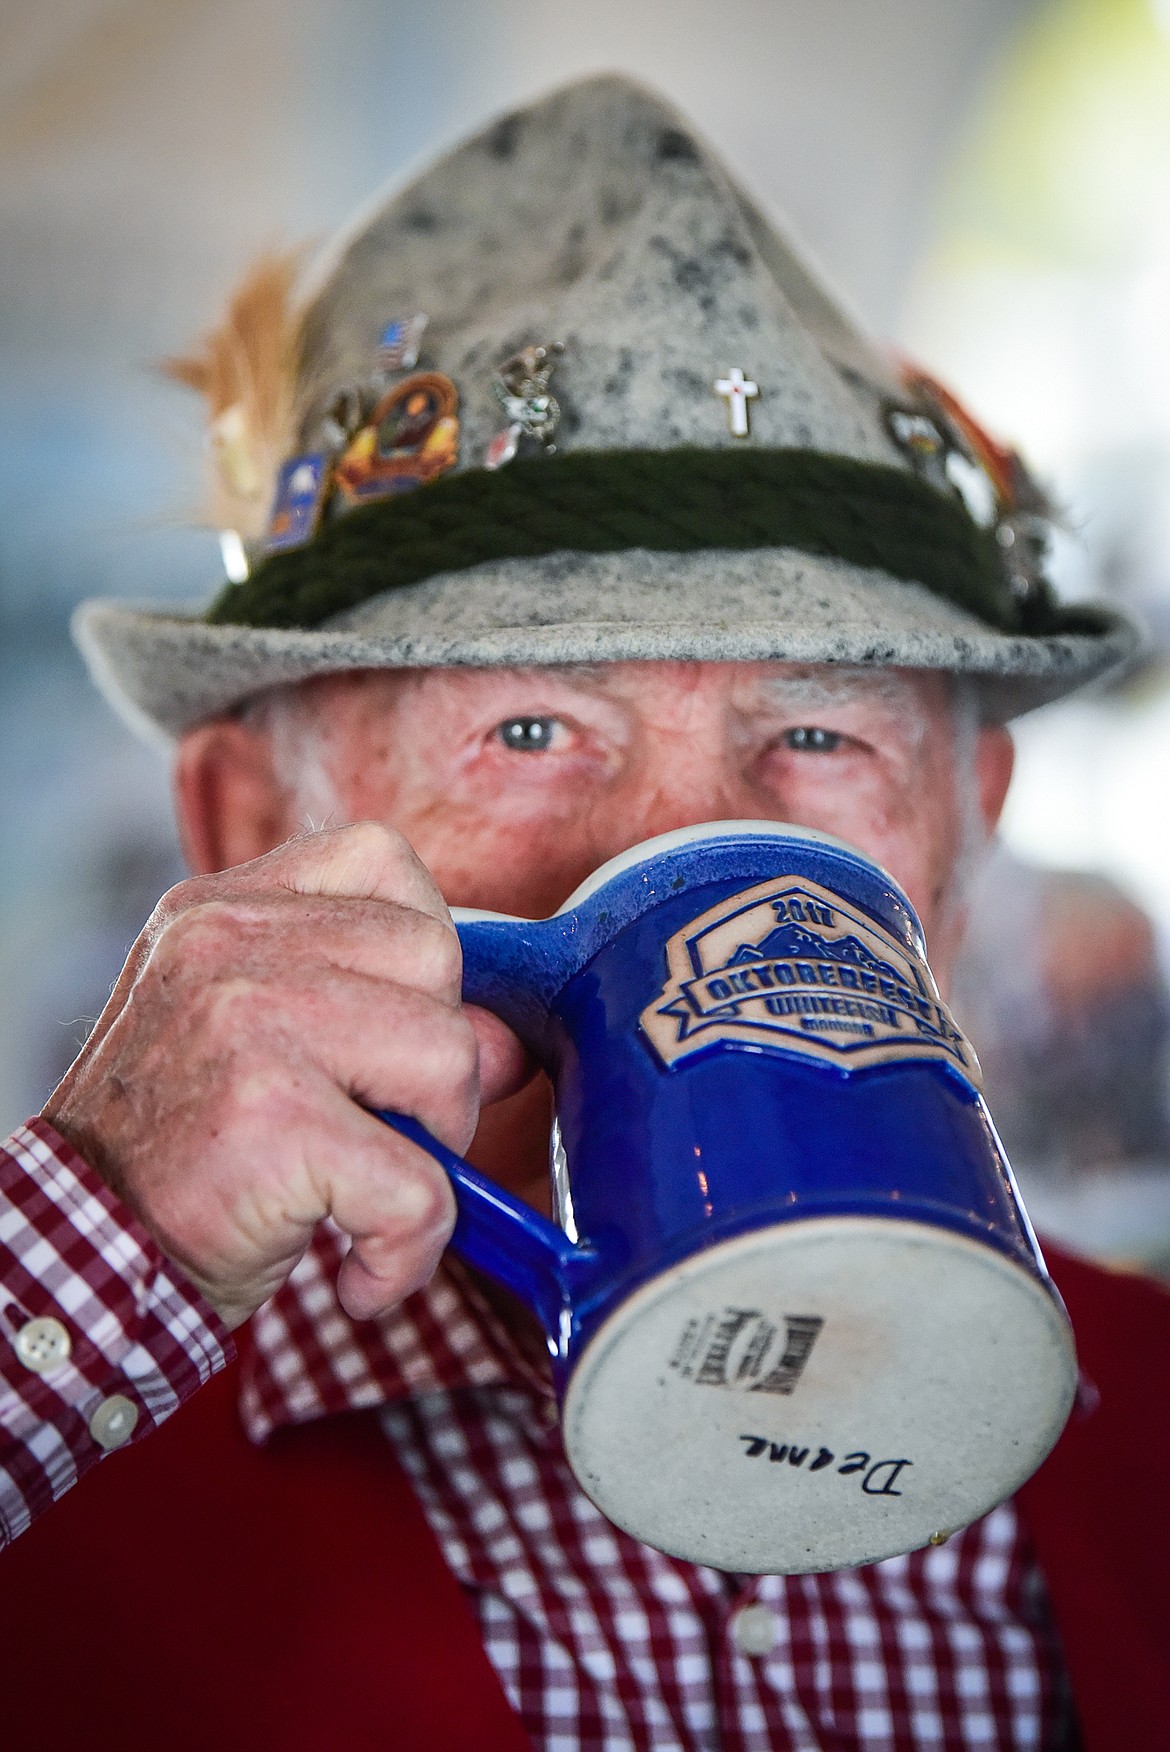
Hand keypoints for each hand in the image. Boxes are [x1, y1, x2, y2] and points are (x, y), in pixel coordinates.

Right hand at [43, 823, 532, 1328]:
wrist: (79, 1263)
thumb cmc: (177, 1154)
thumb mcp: (261, 1046)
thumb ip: (381, 1013)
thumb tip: (512, 1041)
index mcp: (220, 909)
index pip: (382, 861)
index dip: (419, 953)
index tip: (385, 1034)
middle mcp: (227, 945)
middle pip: (437, 958)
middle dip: (435, 1061)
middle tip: (375, 1129)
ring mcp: (249, 1025)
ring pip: (448, 1058)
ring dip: (431, 1151)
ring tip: (359, 1192)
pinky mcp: (274, 1121)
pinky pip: (422, 1185)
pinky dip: (409, 1251)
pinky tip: (357, 1272)